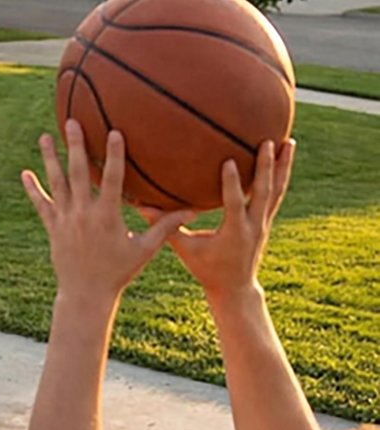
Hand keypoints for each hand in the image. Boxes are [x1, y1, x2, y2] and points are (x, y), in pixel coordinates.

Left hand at [22, 120, 190, 307]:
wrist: (86, 293)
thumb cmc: (119, 271)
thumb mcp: (144, 249)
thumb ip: (165, 226)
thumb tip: (192, 210)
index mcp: (107, 216)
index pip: (112, 179)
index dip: (114, 155)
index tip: (114, 131)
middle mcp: (83, 213)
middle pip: (78, 172)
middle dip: (76, 145)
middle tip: (71, 121)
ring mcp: (65, 219)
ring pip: (56, 183)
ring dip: (50, 159)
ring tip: (45, 136)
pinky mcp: (53, 227)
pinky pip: (40, 204)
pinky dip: (33, 188)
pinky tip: (25, 172)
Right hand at [166, 139, 293, 307]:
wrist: (235, 287)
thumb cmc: (206, 269)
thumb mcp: (185, 250)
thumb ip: (166, 227)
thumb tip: (141, 207)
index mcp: (235, 232)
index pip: (235, 204)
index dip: (233, 183)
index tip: (230, 160)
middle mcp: (254, 225)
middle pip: (265, 192)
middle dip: (267, 166)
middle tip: (267, 141)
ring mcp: (263, 222)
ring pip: (277, 190)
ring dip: (282, 166)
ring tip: (288, 141)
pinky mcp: (265, 220)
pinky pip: (276, 194)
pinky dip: (280, 175)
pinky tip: (281, 157)